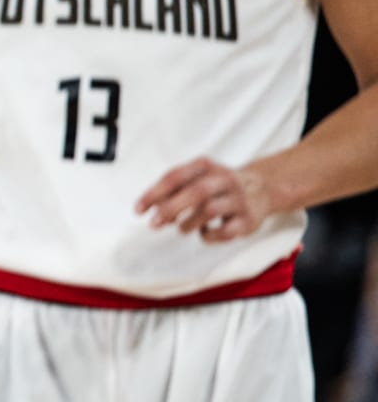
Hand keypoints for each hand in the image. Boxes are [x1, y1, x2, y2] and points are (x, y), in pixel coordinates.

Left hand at [136, 157, 274, 241]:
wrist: (262, 189)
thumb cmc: (216, 186)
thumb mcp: (195, 179)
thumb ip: (172, 191)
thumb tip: (150, 211)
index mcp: (205, 166)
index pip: (175, 176)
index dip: (154, 194)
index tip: (138, 211)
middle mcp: (225, 179)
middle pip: (196, 192)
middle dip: (170, 209)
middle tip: (153, 225)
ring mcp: (239, 199)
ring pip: (210, 210)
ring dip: (189, 223)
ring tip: (182, 228)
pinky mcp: (249, 220)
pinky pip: (226, 231)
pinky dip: (209, 236)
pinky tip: (204, 232)